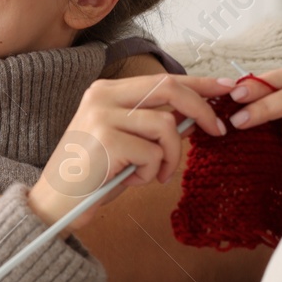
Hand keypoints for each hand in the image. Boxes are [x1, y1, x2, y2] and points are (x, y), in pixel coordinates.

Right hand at [27, 74, 235, 229]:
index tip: (226, 87)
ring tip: (153, 174)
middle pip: (169, 88)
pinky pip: (154, 154)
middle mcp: (103, 96)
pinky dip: (151, 173)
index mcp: (107, 91)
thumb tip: (195, 115)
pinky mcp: (107, 140)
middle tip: (218, 131)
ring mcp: (103, 116)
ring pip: (166, 126)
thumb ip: (152, 123)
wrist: (55, 203)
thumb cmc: (92, 175)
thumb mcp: (124, 141)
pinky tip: (129, 180)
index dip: (199, 82)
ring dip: (170, 157)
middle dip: (202, 109)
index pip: (162, 78)